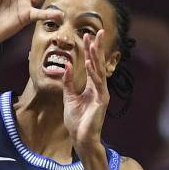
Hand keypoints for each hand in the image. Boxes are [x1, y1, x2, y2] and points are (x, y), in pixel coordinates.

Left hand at [63, 30, 109, 149]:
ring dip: (96, 57)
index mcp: (92, 86)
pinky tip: (91, 64)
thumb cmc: (76, 120)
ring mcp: (102, 94)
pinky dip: (94, 73)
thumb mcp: (68, 97)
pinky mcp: (101, 101)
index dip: (91, 50)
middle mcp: (99, 88)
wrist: (80, 138)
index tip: (88, 35)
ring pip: (100, 71)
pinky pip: (98, 84)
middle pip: (99, 63)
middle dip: (98, 47)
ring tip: (94, 43)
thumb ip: (68, 82)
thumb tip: (67, 65)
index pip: (93, 64)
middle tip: (98, 31)